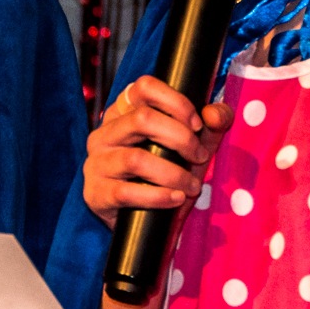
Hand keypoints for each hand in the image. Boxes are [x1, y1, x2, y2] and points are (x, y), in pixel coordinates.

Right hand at [83, 76, 233, 228]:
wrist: (145, 221)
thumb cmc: (167, 173)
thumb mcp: (193, 145)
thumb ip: (211, 125)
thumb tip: (215, 114)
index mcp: (123, 112)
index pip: (143, 87)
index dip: (176, 102)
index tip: (197, 124)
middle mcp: (104, 132)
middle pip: (142, 119)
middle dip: (181, 139)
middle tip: (200, 157)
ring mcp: (96, 162)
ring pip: (136, 159)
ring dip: (174, 174)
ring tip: (192, 186)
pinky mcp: (95, 193)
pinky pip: (126, 192)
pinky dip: (158, 197)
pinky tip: (175, 199)